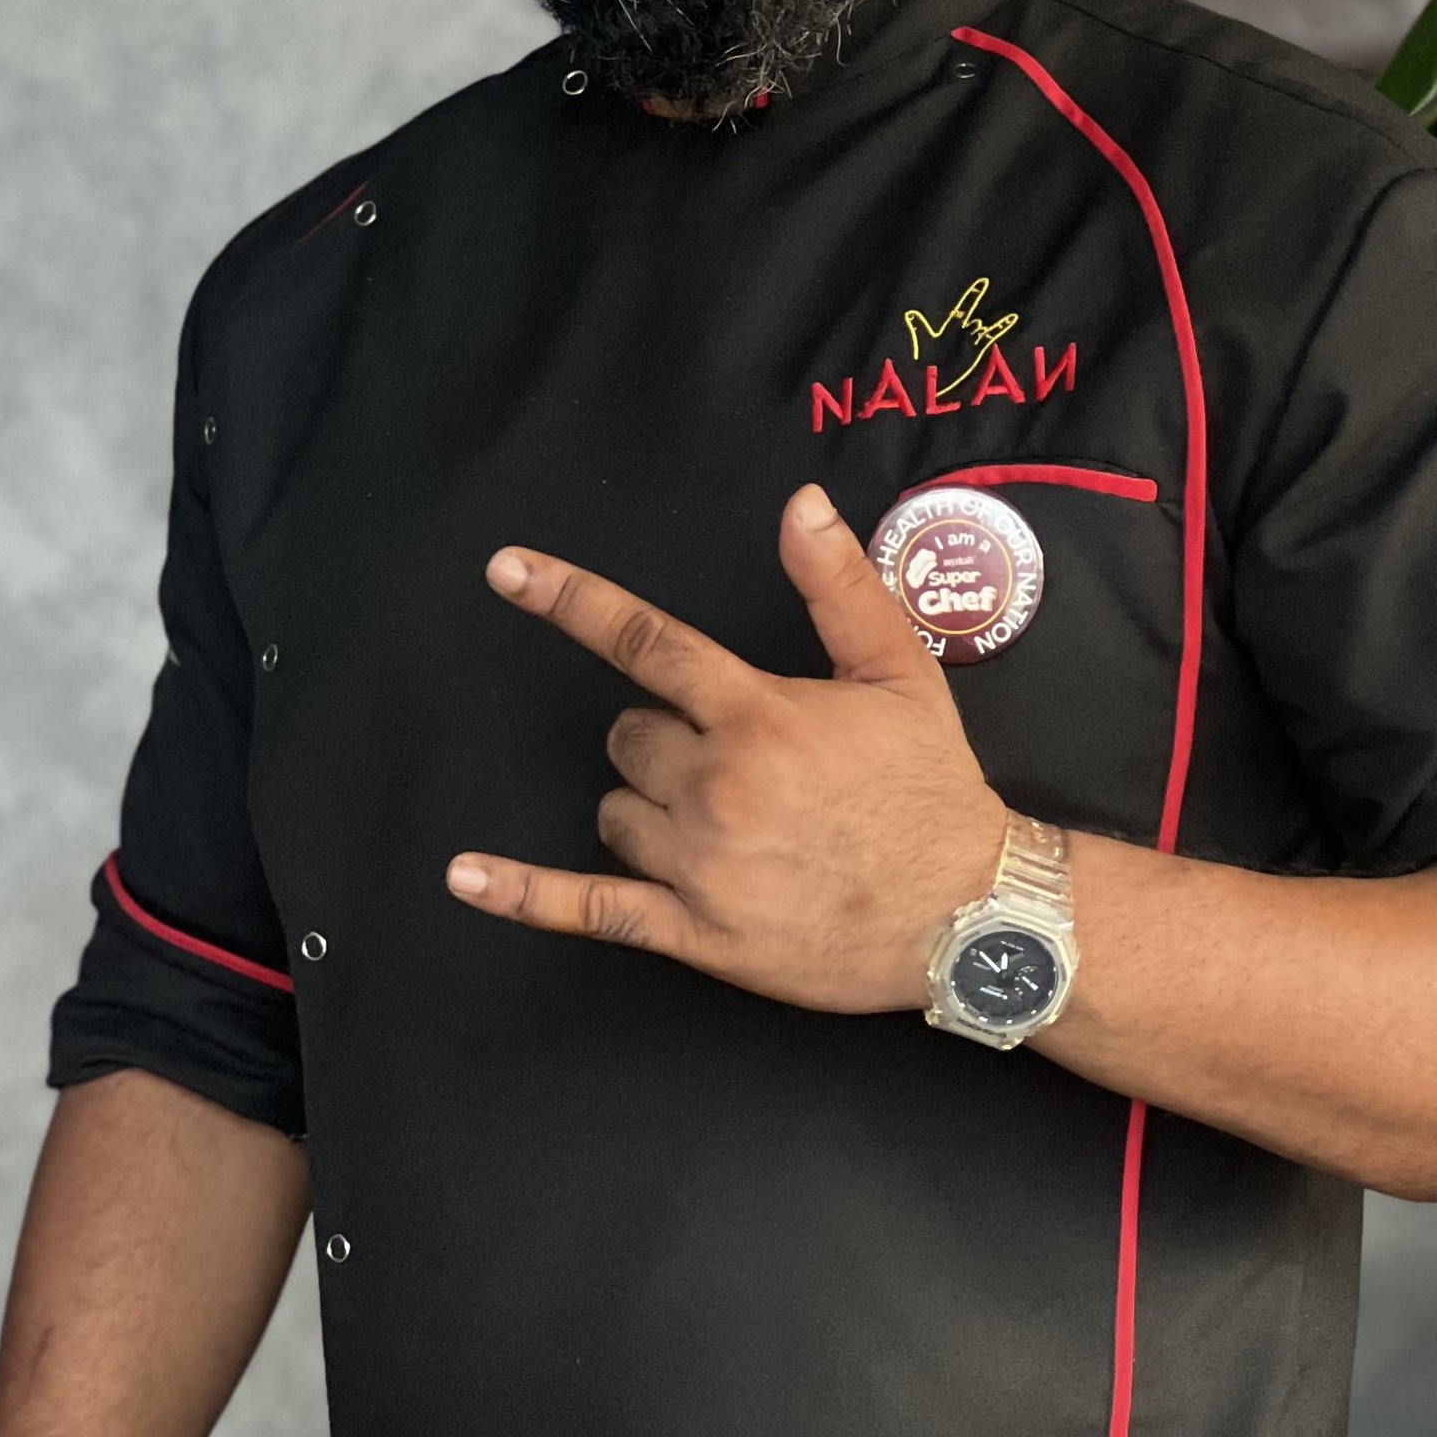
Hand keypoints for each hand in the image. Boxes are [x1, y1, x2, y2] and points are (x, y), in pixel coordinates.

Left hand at [446, 483, 1007, 1009]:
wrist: (970, 912)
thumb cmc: (934, 789)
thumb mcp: (900, 673)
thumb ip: (839, 587)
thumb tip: (800, 504)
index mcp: (757, 713)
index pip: (645, 642)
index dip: (569, 600)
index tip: (507, 570)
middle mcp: (717, 783)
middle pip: (626, 737)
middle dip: (660, 742)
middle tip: (733, 767)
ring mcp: (700, 862)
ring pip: (615, 812)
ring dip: (646, 810)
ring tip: (724, 830)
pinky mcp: (696, 932)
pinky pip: (590, 908)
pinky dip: (523, 894)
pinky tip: (466, 878)